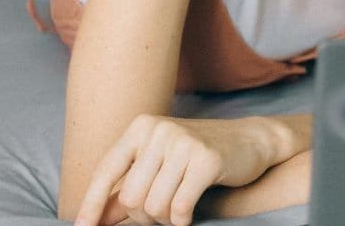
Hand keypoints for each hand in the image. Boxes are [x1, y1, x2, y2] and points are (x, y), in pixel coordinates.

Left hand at [75, 114, 282, 225]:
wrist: (252, 139)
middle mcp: (160, 131)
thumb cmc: (198, 155)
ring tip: (176, 214)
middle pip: (130, 196)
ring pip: (154, 205)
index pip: (106, 171)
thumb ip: (127, 188)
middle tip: (160, 217)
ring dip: (163, 221)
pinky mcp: (207, 160)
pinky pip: (179, 207)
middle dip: (142, 217)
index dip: (92, 204)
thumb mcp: (159, 165)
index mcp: (142, 127)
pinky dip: (181, 220)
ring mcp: (184, 143)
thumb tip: (95, 219)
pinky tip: (188, 217)